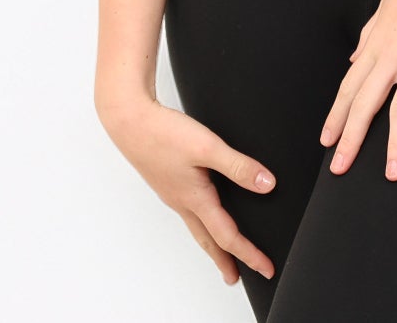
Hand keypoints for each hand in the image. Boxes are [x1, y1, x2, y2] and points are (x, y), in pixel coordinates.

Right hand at [98, 95, 277, 286]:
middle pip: (208, 240)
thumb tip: (267, 185)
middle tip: (236, 277)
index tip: (266, 269)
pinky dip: (201, 220)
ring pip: (197, 226)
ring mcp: (173, 192)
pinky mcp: (168, 180)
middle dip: (225, 261)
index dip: (249, 254)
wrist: (129, 121)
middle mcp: (182, 201)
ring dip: (213, 242)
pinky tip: (203, 209)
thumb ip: (238, 166)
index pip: (227, 236)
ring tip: (222, 251)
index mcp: (195, 199)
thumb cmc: (163, 134)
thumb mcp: (208, 147)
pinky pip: (189, 210)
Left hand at [319, 0, 396, 180]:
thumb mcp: (383, 7)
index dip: (336, 116)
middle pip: (366, 104)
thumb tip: (353, 58)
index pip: (349, 87)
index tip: (326, 142)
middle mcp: (391, 55)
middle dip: (351, 139)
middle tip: (340, 170)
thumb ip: (367, 35)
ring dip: (396, 144)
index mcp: (376, 44)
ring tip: (392, 174)